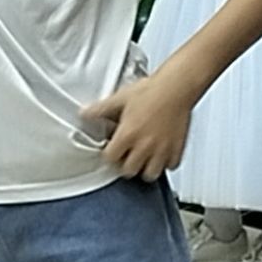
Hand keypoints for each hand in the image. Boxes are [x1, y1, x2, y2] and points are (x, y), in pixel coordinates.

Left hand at [80, 74, 194, 180]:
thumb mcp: (120, 98)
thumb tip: (85, 113)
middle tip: (126, 155)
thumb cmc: (151, 90)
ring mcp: (162, 149)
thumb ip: (101, 109)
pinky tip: (161, 154)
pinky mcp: (177, 148)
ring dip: (145, 168)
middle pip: (129, 171)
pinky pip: (171, 166)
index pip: (110, 159)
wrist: (176, 87)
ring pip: (150, 174)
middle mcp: (144, 146)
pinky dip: (165, 163)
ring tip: (143, 158)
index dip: (108, 155)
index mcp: (127, 135)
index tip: (111, 150)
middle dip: (125, 165)